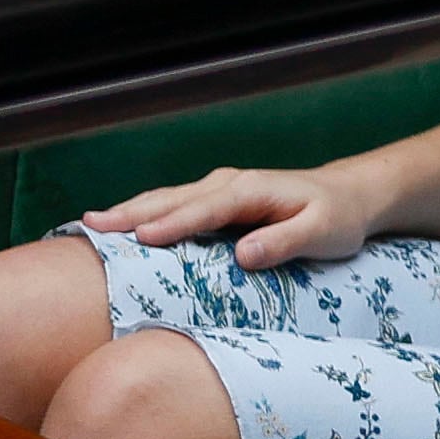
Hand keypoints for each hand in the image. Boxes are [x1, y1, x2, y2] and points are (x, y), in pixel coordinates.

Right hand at [80, 167, 379, 271]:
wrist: (350, 196)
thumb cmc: (337, 217)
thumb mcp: (322, 233)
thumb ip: (284, 243)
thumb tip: (243, 255)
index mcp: (251, 191)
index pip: (205, 209)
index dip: (173, 224)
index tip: (141, 239)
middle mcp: (229, 184)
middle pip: (173, 199)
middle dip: (131, 212)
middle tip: (89, 226)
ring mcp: (220, 189)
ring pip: (167, 199)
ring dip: (130, 211)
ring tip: (90, 224)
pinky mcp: (218, 199)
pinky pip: (175, 205)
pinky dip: (145, 213)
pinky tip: (121, 225)